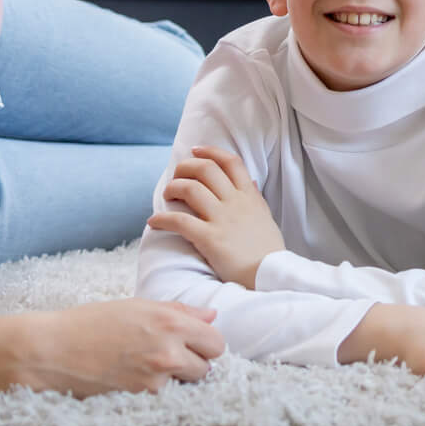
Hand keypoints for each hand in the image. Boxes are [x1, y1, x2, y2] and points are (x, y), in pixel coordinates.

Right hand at [13, 298, 224, 395]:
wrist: (53, 351)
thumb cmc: (92, 322)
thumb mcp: (138, 306)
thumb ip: (180, 312)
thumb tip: (211, 316)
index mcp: (171, 323)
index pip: (216, 342)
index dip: (206, 342)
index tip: (194, 341)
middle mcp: (168, 351)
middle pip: (207, 366)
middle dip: (194, 361)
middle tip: (169, 352)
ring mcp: (155, 378)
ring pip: (185, 382)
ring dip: (175, 376)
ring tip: (146, 362)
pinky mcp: (140, 397)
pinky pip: (162, 393)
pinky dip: (154, 386)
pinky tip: (133, 373)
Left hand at [146, 145, 285, 288]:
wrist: (271, 275)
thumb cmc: (268, 250)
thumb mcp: (266, 217)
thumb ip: (255, 198)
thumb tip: (250, 181)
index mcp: (250, 196)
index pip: (231, 162)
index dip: (210, 152)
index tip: (196, 150)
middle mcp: (235, 202)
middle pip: (206, 169)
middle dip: (186, 167)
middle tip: (176, 175)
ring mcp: (222, 219)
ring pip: (191, 189)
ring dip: (173, 188)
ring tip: (167, 196)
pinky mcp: (210, 238)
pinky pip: (180, 222)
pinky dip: (162, 220)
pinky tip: (154, 223)